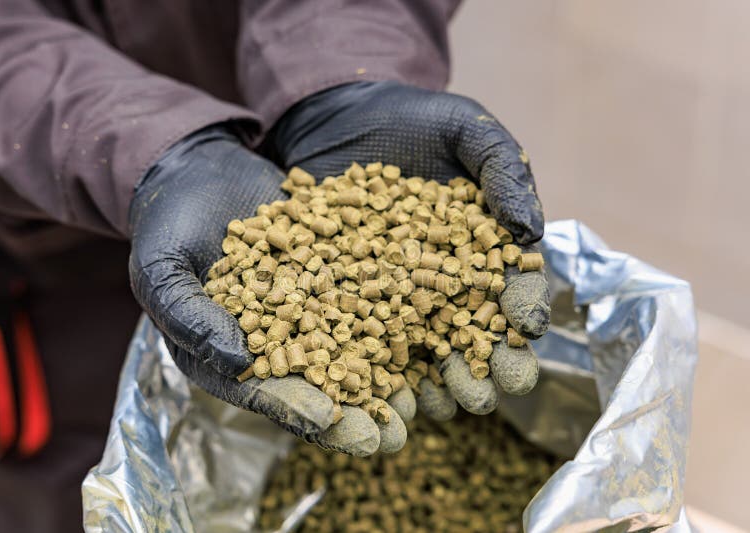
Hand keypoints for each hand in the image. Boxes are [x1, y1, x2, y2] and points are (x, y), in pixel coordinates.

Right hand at [128, 125, 410, 454]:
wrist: (199, 170)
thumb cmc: (168, 222)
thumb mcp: (162, 268)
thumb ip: (190, 315)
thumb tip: (239, 362)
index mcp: (226, 353)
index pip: (261, 391)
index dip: (293, 408)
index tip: (329, 419)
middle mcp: (272, 340)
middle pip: (314, 384)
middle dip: (351, 413)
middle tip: (390, 437)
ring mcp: (306, 309)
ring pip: (348, 350)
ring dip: (382, 379)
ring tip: (420, 403)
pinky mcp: (332, 276)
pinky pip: (364, 298)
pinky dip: (392, 317)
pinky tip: (426, 330)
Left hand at [270, 81, 548, 418]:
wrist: (341, 112)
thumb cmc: (415, 118)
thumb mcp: (468, 130)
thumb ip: (505, 171)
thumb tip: (531, 229)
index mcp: (482, 248)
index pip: (511, 287)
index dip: (521, 311)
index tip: (526, 333)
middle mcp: (443, 281)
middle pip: (469, 332)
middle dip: (482, 365)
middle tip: (488, 394)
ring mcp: (395, 294)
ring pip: (420, 348)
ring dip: (433, 383)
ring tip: (441, 408)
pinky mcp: (346, 296)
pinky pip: (361, 338)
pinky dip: (372, 369)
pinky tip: (380, 396)